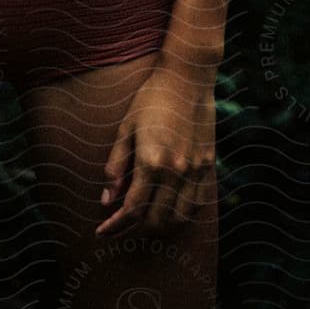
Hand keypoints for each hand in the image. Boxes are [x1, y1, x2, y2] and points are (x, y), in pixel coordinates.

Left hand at [96, 61, 215, 236]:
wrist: (187, 77)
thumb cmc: (152, 98)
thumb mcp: (126, 128)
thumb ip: (116, 166)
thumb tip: (107, 198)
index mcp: (151, 161)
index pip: (131, 209)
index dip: (114, 225)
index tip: (101, 231)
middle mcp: (175, 171)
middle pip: (155, 220)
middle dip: (135, 227)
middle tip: (123, 222)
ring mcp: (195, 170)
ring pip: (178, 218)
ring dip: (160, 224)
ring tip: (146, 219)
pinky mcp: (208, 165)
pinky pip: (197, 204)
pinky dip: (182, 213)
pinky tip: (171, 207)